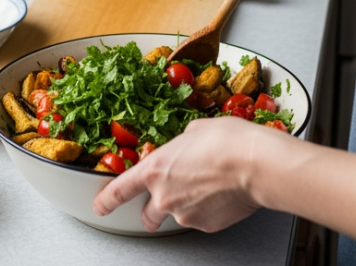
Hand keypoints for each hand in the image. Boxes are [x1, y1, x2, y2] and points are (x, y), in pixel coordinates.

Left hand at [93, 116, 283, 231]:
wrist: (256, 163)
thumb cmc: (228, 141)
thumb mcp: (195, 130)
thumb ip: (181, 144)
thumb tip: (186, 147)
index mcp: (154, 169)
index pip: (120, 190)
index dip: (106, 201)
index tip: (100, 207)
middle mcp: (164, 195)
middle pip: (147, 215)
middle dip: (150, 214)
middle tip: (161, 207)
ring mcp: (184, 213)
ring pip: (176, 217)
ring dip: (184, 207)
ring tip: (206, 191)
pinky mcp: (206, 226)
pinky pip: (201, 220)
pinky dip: (207, 212)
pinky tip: (220, 195)